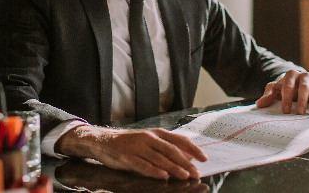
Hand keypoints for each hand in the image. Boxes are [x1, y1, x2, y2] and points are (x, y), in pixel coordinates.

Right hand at [54, 125, 207, 179]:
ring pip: (159, 158)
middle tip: (196, 172)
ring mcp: (137, 146)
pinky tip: (162, 175)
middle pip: (171, 150)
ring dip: (173, 168)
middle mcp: (149, 137)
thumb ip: (167, 147)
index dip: (193, 149)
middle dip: (186, 162)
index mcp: (157, 133)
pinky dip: (153, 170)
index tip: (204, 158)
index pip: (179, 140)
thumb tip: (188, 155)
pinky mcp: (127, 156)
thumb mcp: (150, 141)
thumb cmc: (130, 143)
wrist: (104, 140)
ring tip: (184, 175)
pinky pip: (142, 164)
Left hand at [255, 70, 308, 114]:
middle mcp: (305, 76)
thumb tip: (259, 104)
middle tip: (299, 113)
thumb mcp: (276, 89)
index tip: (285, 111)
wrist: (298, 82)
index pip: (288, 86)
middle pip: (304, 87)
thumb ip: (268, 95)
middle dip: (301, 100)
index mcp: (291, 75)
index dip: (286, 99)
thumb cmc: (286, 87)